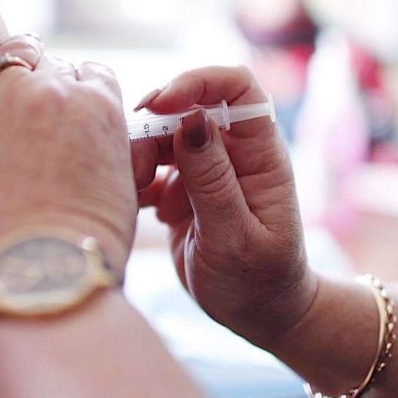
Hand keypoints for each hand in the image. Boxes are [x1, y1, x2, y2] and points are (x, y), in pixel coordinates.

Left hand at [0, 0, 136, 311]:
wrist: (37, 281)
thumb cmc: (85, 252)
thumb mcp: (123, 197)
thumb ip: (116, 155)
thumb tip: (111, 148)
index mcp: (104, 107)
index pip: (94, 77)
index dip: (81, 98)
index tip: (70, 121)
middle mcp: (59, 91)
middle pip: (54, 68)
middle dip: (49, 90)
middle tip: (36, 129)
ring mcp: (8, 98)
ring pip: (15, 59)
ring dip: (16, 70)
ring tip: (7, 93)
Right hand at [134, 66, 316, 348]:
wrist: (259, 315)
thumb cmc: (258, 281)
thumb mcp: (234, 236)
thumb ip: (212, 179)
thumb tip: (191, 118)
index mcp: (260, 155)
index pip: (236, 88)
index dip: (197, 82)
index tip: (159, 105)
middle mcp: (233, 153)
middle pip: (186, 109)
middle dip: (154, 130)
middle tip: (137, 170)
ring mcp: (207, 170)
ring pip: (162, 137)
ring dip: (141, 159)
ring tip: (139, 196)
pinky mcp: (183, 190)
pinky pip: (152, 168)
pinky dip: (139, 182)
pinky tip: (145, 211)